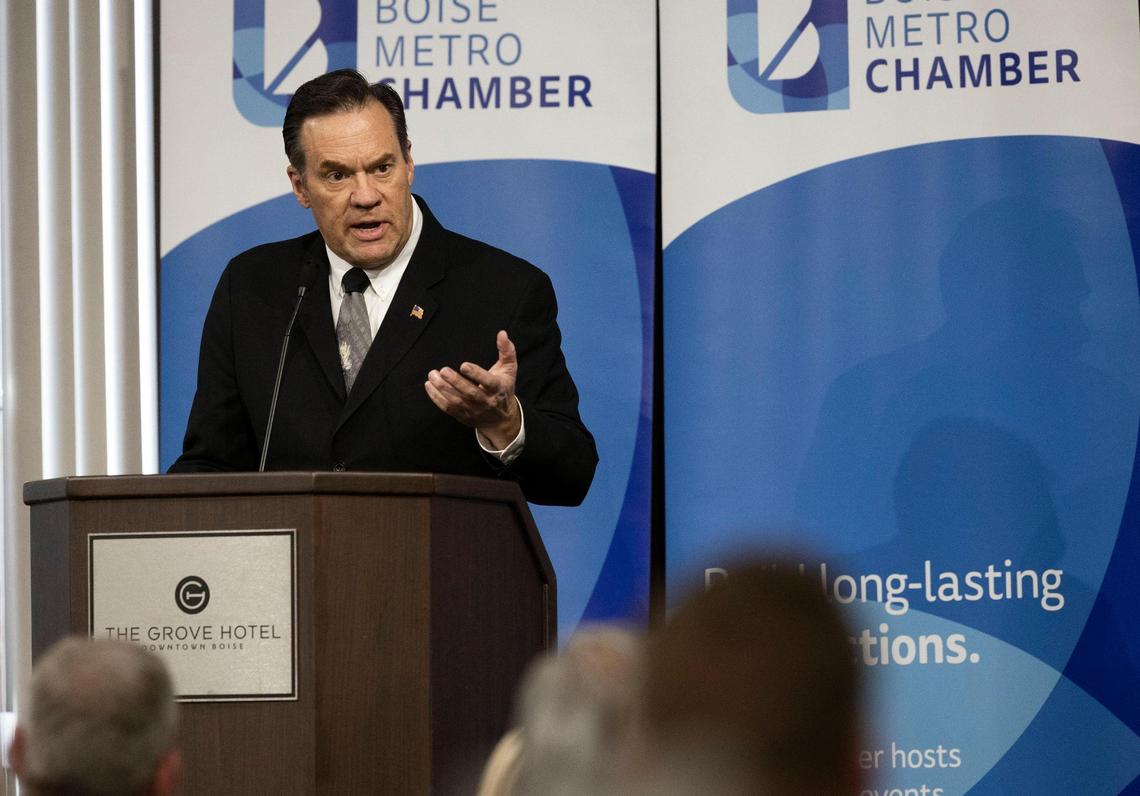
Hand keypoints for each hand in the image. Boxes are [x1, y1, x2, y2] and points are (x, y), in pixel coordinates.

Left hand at [425, 330, 521, 448]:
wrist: (501, 419)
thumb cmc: (503, 388)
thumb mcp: (509, 369)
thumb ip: (506, 351)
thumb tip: (502, 333)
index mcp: (497, 388)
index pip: (488, 382)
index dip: (476, 374)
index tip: (463, 365)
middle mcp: (486, 401)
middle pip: (470, 392)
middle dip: (455, 382)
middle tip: (442, 370)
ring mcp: (473, 410)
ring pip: (456, 401)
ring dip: (442, 389)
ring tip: (432, 375)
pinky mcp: (463, 415)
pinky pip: (448, 408)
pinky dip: (437, 398)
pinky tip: (429, 386)